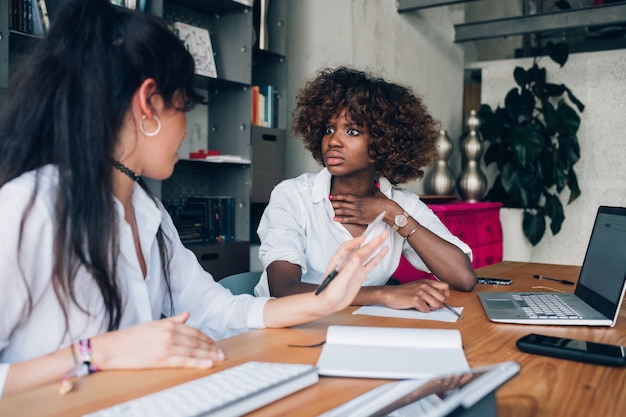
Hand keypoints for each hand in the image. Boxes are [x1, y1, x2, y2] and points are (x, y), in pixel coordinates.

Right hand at [91, 311, 223, 370]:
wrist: (112, 348)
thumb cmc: (130, 337)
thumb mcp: (153, 324)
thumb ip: (172, 320)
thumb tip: (186, 314)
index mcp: (168, 325)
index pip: (193, 331)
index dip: (205, 338)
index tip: (213, 342)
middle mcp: (170, 334)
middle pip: (196, 342)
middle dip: (211, 347)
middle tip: (221, 352)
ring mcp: (166, 347)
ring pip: (193, 351)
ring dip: (208, 355)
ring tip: (218, 358)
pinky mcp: (162, 359)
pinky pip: (184, 361)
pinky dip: (198, 362)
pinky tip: (208, 363)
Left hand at [317, 230, 389, 310]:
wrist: (330, 304)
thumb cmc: (329, 293)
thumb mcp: (338, 282)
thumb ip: (348, 270)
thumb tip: (356, 258)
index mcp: (338, 260)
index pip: (347, 247)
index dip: (355, 242)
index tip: (363, 238)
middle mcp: (347, 262)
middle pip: (360, 248)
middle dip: (371, 241)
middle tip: (381, 234)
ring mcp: (355, 268)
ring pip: (367, 254)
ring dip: (376, 245)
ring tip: (384, 236)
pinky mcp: (361, 274)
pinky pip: (371, 263)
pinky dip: (378, 257)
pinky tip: (384, 250)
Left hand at [330, 189, 390, 224]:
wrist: (387, 210)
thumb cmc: (383, 202)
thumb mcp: (377, 194)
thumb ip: (373, 190)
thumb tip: (374, 186)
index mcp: (360, 198)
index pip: (346, 197)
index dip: (337, 197)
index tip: (331, 197)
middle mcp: (357, 205)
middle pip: (343, 204)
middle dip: (334, 204)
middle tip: (328, 204)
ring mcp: (358, 213)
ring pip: (344, 212)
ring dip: (336, 211)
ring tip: (330, 211)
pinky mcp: (360, 220)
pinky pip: (348, 220)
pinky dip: (341, 219)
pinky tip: (336, 219)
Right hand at [381, 280, 450, 311]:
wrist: (389, 293)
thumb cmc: (404, 292)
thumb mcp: (418, 287)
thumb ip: (430, 291)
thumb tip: (442, 303)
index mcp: (427, 281)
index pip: (446, 286)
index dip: (446, 295)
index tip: (441, 300)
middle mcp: (425, 285)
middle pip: (442, 298)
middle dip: (438, 304)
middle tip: (429, 305)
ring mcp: (420, 292)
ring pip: (436, 305)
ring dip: (430, 308)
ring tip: (422, 306)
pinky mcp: (415, 299)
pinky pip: (426, 310)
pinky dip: (422, 311)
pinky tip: (416, 307)